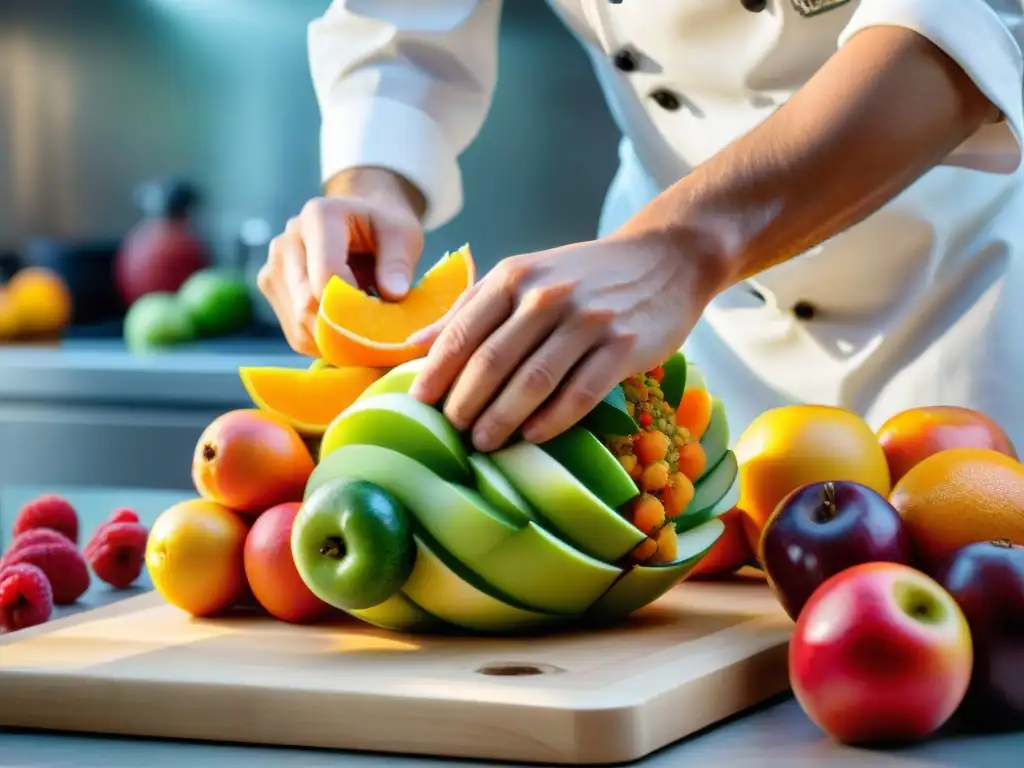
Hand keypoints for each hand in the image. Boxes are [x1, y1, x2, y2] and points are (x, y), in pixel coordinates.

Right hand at [257, 169, 424, 356]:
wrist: (357, 221)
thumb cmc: (382, 228)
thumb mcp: (402, 234)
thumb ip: (398, 262)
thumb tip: (394, 294)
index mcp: (319, 217)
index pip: (327, 274)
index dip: (354, 305)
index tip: (381, 318)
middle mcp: (287, 241)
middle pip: (307, 304)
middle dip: (345, 328)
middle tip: (377, 335)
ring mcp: (273, 266)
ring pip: (299, 324)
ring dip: (335, 338)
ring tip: (362, 327)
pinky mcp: (271, 288)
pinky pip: (295, 333)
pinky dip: (324, 342)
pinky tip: (345, 330)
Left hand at [408, 230, 728, 451]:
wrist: (665, 259)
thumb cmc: (584, 275)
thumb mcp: (524, 276)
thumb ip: (470, 308)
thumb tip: (414, 344)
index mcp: (515, 277)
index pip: (463, 332)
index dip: (437, 373)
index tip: (418, 405)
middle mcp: (547, 295)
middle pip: (492, 361)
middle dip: (465, 404)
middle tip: (451, 433)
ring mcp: (587, 321)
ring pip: (533, 381)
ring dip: (503, 419)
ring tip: (484, 443)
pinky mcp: (623, 346)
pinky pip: (580, 392)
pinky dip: (553, 420)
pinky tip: (533, 437)